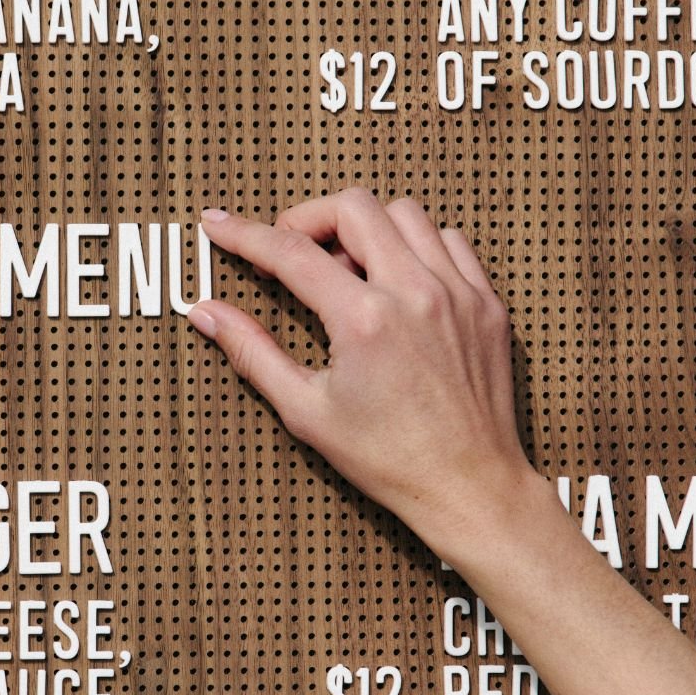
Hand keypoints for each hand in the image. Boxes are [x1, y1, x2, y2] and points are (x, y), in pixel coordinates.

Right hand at [187, 188, 545, 559]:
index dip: (245, 234)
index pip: (291, 251)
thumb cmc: (391, 459)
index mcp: (365, 321)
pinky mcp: (487, 303)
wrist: (469, 487)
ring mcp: (458, 293)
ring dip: (365, 228)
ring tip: (346, 270)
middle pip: (352, 207)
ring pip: (405, 214)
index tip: (220, 226)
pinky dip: (416, 246)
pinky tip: (397, 280)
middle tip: (290, 252)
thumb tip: (208, 314)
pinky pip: (450, 241)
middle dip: (308, 219)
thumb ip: (252, 353)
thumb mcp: (306, 411)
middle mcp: (415, 293)